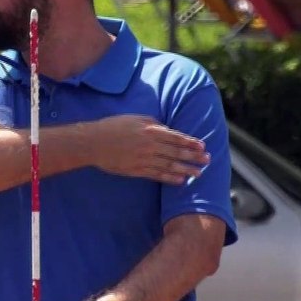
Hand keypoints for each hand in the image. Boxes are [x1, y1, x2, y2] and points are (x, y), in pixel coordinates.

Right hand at [83, 115, 209, 184]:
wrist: (94, 142)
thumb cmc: (114, 127)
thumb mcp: (135, 119)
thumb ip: (153, 124)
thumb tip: (168, 130)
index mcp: (151, 131)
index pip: (176, 138)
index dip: (190, 143)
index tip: (202, 147)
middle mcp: (150, 145)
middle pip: (176, 153)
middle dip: (193, 158)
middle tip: (207, 161)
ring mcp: (143, 159)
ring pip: (169, 166)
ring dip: (185, 170)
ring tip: (198, 174)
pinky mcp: (136, 170)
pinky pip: (156, 175)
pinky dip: (169, 178)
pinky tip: (179, 181)